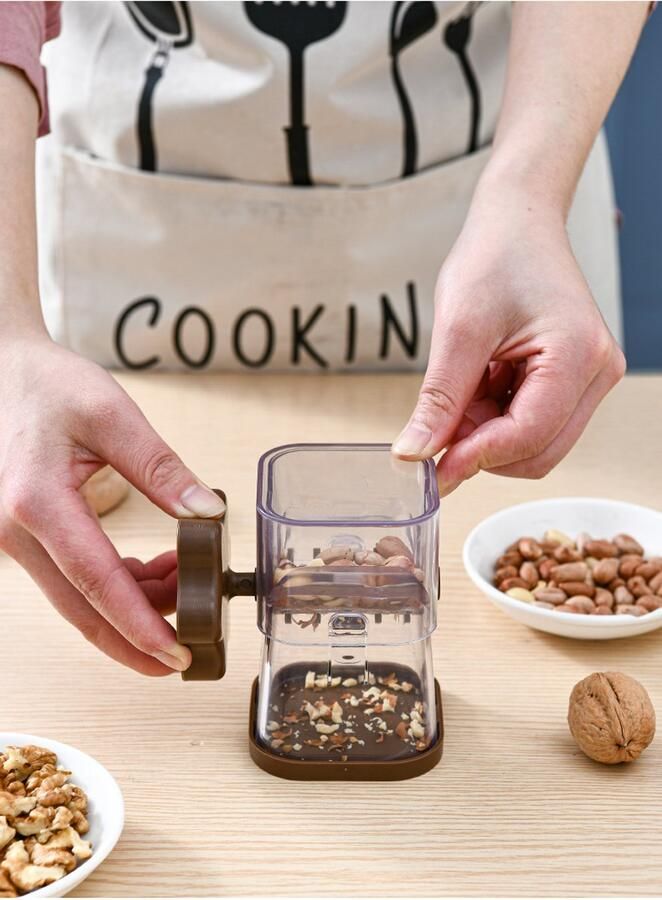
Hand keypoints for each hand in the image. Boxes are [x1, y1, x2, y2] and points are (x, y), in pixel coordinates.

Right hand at [0, 336, 225, 674]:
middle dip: (135, 637)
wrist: (0, 370)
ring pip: (78, 598)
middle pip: (82, 608)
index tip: (174, 653)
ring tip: (184, 584)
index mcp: (38, 502)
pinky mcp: (27, 536)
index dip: (139, 623)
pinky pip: (72, 577)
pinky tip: (154, 570)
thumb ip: (160, 467)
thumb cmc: (45, 384)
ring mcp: (17, 538)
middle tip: (183, 654)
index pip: (97, 581)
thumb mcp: (110, 414)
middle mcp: (18, 531)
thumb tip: (205, 512)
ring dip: (132, 605)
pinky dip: (115, 584)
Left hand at [392, 184, 624, 492]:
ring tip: (462, 390)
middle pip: (537, 452)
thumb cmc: (496, 257)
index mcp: (577, 355)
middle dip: (482, 448)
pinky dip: (495, 419)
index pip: (528, 436)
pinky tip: (478, 386)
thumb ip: (439, 399)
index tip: (432, 470)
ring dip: (486, 434)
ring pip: (534, 444)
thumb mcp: (457, 329)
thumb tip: (415, 453)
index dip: (475, 458)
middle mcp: (596, 372)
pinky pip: (533, 424)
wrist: (517, 223)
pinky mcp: (574, 380)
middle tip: (440, 425)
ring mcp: (589, 379)